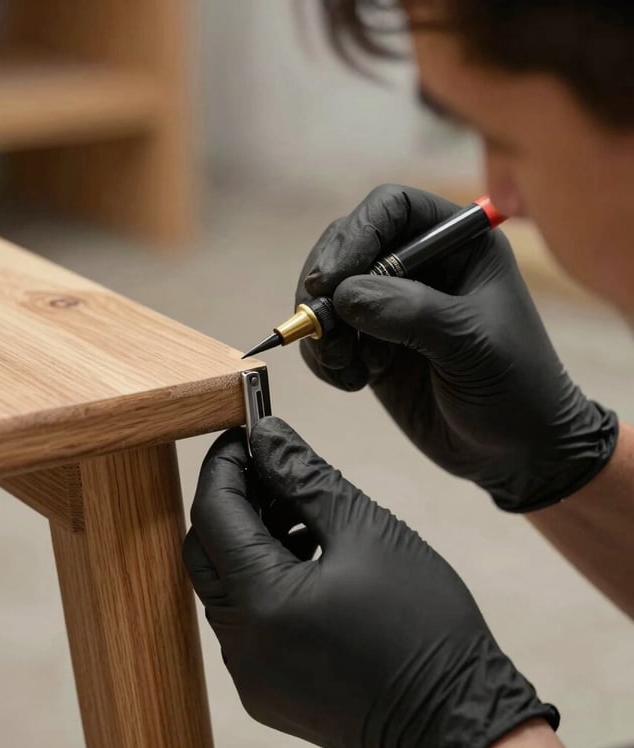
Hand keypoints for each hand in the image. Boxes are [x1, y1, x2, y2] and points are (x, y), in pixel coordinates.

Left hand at [184, 417, 557, 747]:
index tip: (243, 435)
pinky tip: (304, 557)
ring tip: (298, 512)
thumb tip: (269, 436)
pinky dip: (262, 580)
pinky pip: (246, 620)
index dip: (223, 465)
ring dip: (250, 541)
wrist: (461, 720)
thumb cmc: (424, 626)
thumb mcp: (365, 531)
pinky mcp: (268, 689)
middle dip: (233, 501)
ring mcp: (251, 674)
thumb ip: (305, 476)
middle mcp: (242, 646)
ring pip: (226, 585)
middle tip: (268, 469)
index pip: (213, 514)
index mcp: (261, 603)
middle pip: (208, 551)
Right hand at [297, 185, 616, 510]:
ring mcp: (391, 307)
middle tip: (320, 324)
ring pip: (329, 294)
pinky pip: (328, 338)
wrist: (515, 451)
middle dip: (326, 284)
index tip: (332, 280)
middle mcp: (419, 267)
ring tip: (342, 363)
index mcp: (457, 244)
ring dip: (321, 327)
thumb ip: (410, 312)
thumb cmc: (514, 386)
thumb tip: (343, 295)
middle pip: (347, 245)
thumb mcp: (471, 342)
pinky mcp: (371, 346)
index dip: (356, 234)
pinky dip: (325, 358)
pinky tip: (352, 382)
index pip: (391, 208)